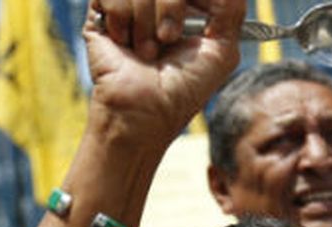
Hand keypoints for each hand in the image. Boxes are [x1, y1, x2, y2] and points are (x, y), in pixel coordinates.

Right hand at [84, 0, 244, 147]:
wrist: (146, 111)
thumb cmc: (183, 88)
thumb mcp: (222, 49)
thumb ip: (231, 9)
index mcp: (183, 7)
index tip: (192, 22)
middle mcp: (155, 4)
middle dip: (172, 5)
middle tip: (168, 38)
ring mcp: (128, 7)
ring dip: (146, 23)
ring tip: (146, 52)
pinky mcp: (100, 14)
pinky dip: (123, 20)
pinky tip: (124, 43)